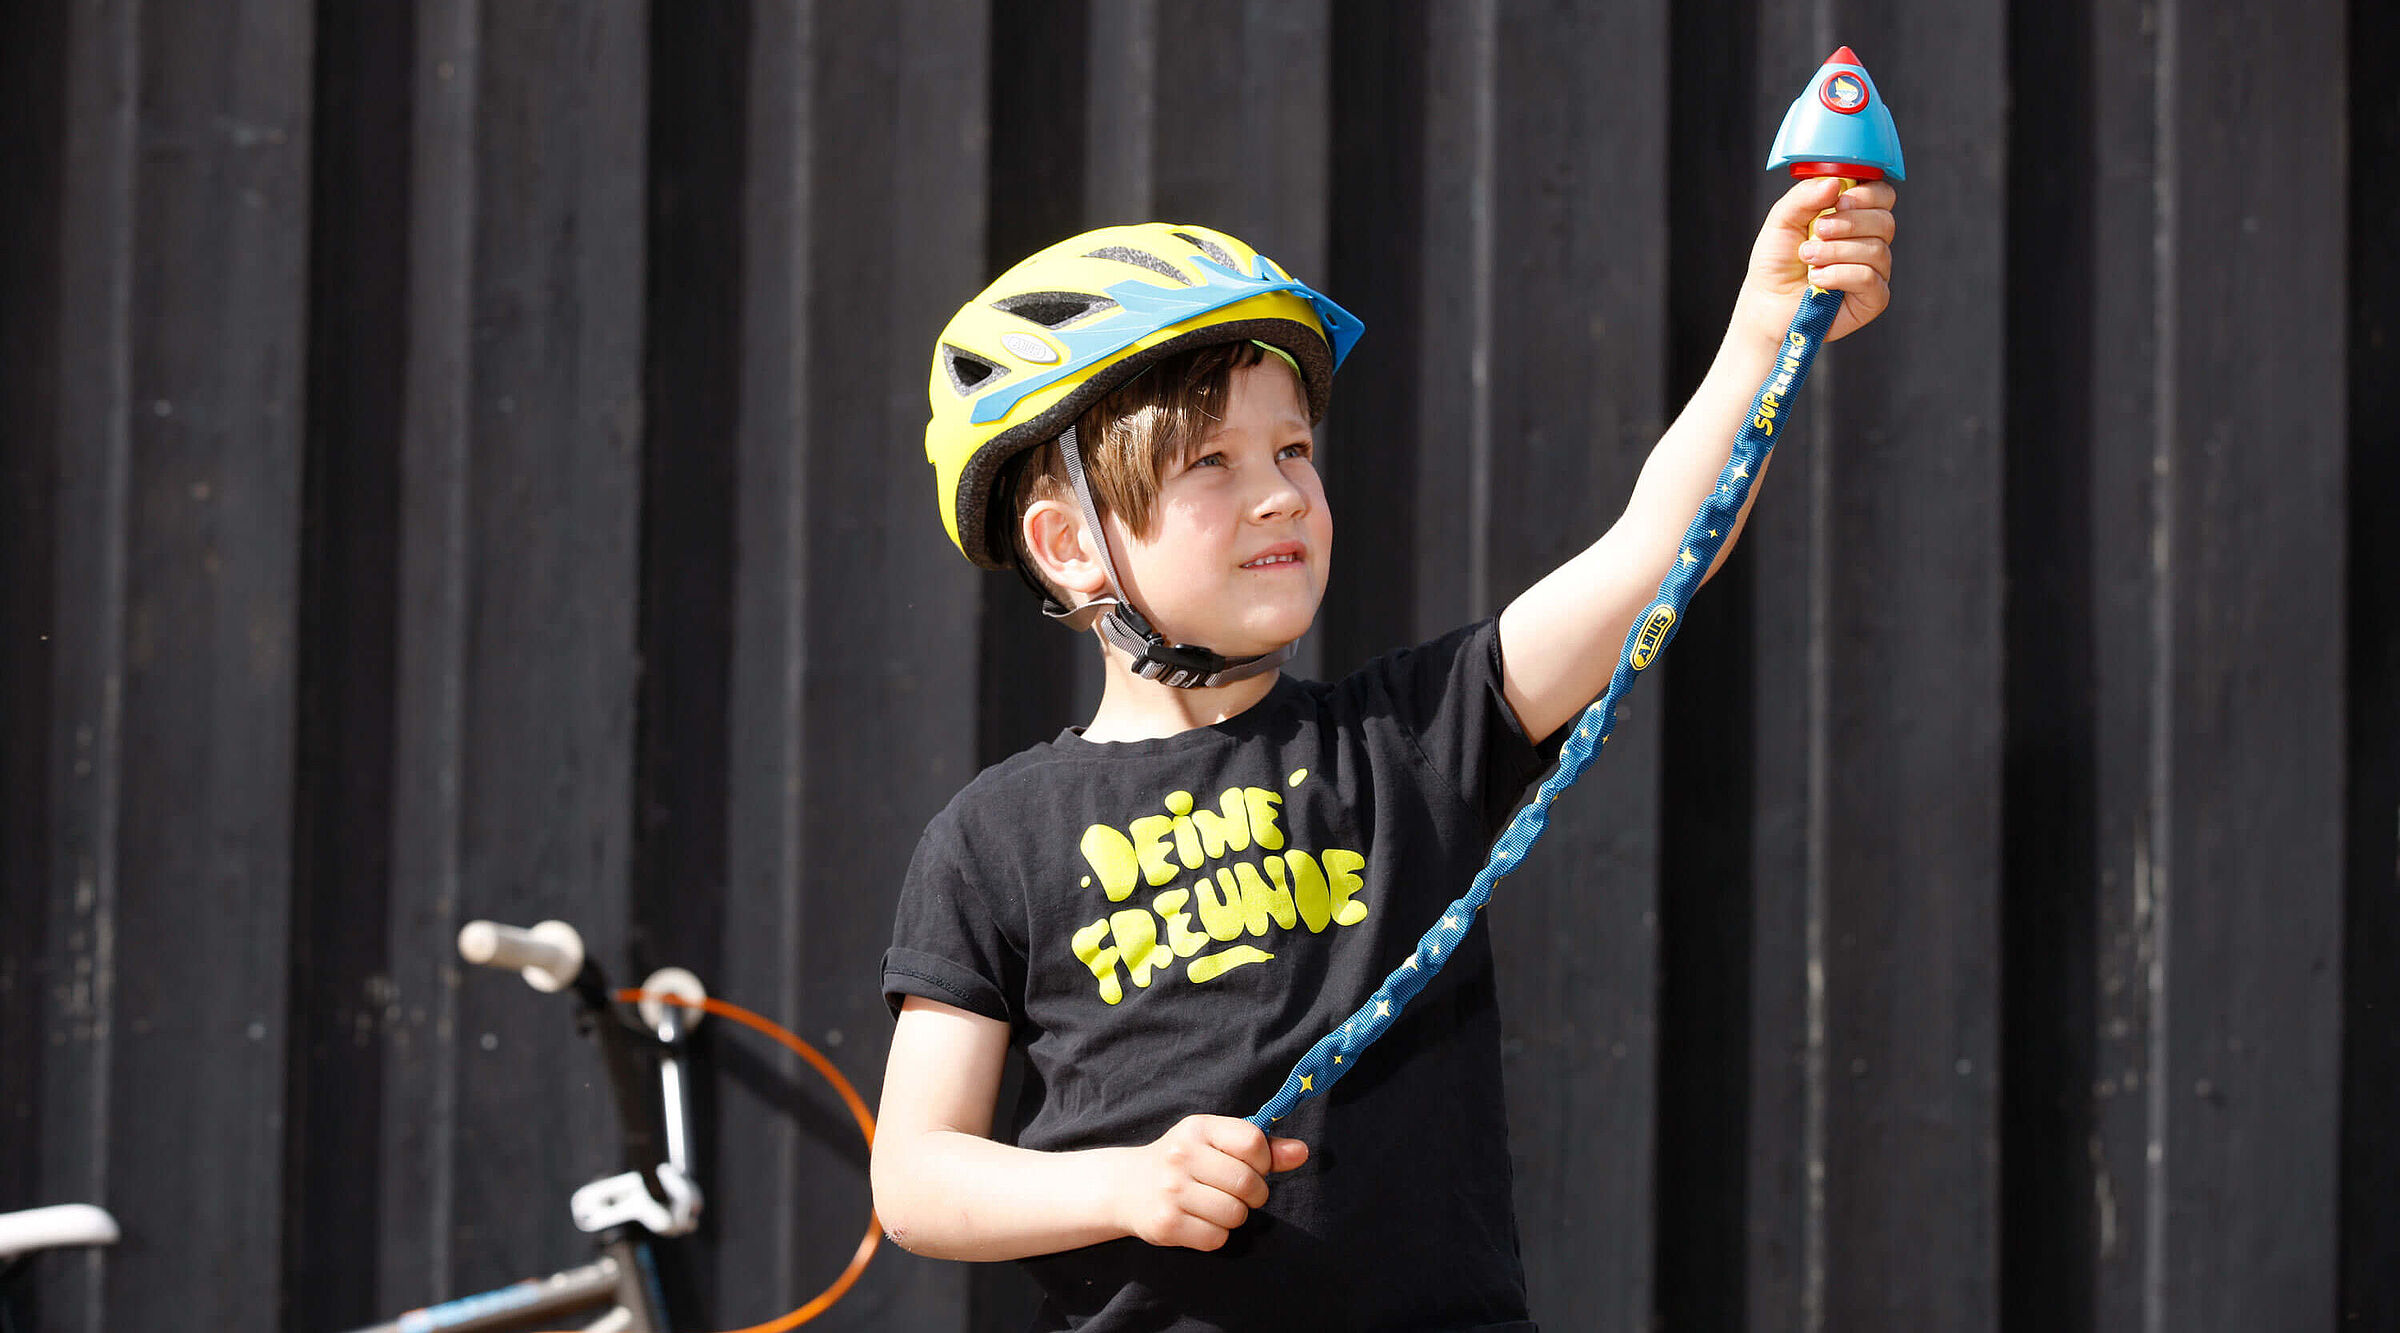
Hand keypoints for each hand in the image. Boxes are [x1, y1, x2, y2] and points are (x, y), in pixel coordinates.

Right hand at [1109, 1114, 1309, 1250]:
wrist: (1127, 1187)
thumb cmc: (1184, 1161)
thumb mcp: (1216, 1143)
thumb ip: (1262, 1148)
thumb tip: (1302, 1152)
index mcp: (1198, 1128)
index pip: (1253, 1143)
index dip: (1263, 1161)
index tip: (1253, 1167)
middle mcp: (1181, 1156)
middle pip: (1247, 1183)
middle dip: (1254, 1195)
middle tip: (1238, 1193)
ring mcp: (1172, 1191)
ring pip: (1235, 1214)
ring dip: (1235, 1216)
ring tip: (1216, 1206)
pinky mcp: (1166, 1224)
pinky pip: (1216, 1238)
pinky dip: (1216, 1234)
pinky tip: (1200, 1220)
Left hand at [1732, 176, 1897, 345]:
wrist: (1766, 304)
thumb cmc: (1776, 262)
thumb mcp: (1782, 219)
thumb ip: (1805, 195)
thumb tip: (1835, 182)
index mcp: (1854, 217)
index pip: (1882, 195)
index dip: (1867, 194)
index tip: (1839, 200)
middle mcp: (1869, 242)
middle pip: (1885, 221)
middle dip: (1849, 223)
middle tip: (1818, 231)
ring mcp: (1875, 271)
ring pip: (1876, 250)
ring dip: (1836, 251)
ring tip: (1808, 257)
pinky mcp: (1873, 299)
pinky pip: (1870, 278)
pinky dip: (1840, 275)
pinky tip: (1818, 278)